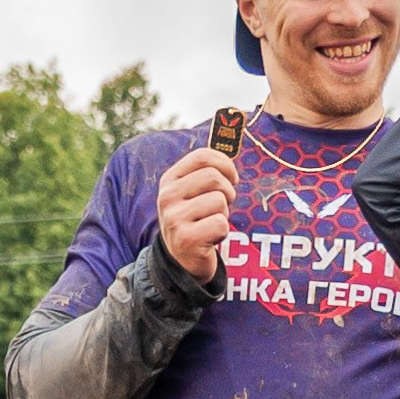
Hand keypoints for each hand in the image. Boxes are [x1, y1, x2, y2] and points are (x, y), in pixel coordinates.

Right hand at [156, 147, 237, 282]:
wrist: (180, 262)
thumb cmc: (193, 221)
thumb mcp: (191, 193)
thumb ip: (205, 171)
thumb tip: (230, 135)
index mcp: (169, 180)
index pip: (202, 156)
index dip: (225, 164)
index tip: (232, 178)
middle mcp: (167, 197)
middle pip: (214, 177)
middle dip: (227, 191)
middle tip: (223, 205)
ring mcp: (174, 218)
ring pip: (219, 201)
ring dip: (224, 214)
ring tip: (211, 223)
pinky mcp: (186, 239)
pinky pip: (221, 224)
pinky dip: (223, 232)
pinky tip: (211, 238)